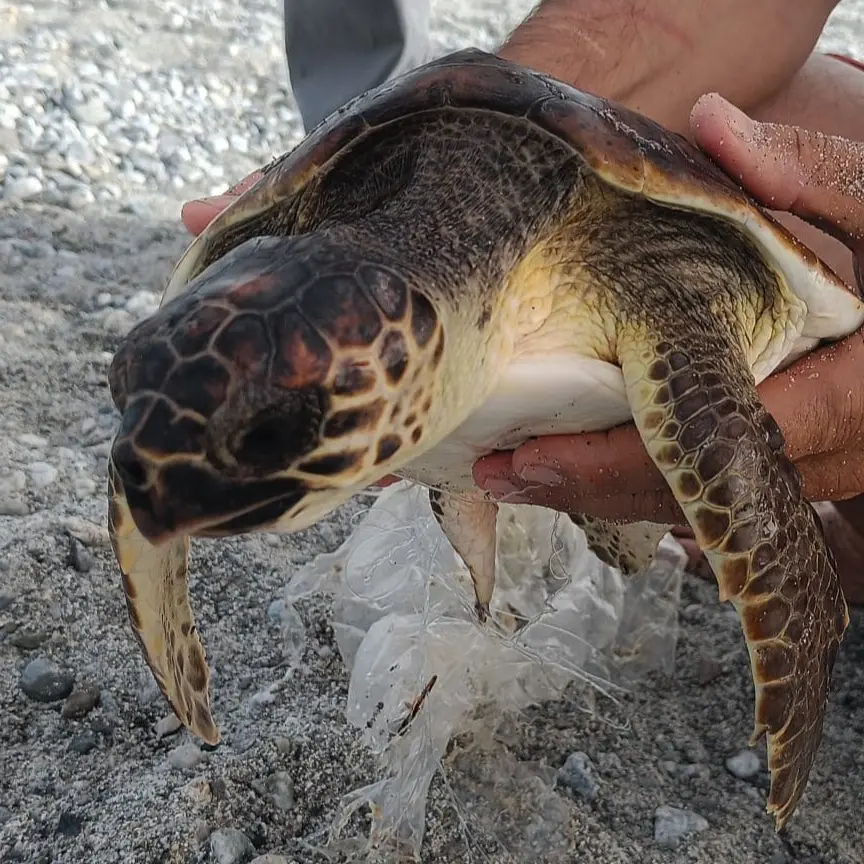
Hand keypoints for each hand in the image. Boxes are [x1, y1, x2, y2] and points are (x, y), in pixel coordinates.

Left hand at [473, 92, 863, 600]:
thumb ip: (814, 177)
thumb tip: (715, 123)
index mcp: (854, 395)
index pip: (715, 441)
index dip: (619, 459)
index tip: (533, 455)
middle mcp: (840, 451)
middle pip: (695, 492)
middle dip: (591, 488)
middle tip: (502, 471)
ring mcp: (824, 471)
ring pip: (701, 505)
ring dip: (609, 495)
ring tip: (523, 474)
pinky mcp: (804, 468)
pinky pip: (717, 496)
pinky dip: (651, 486)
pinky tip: (587, 471)